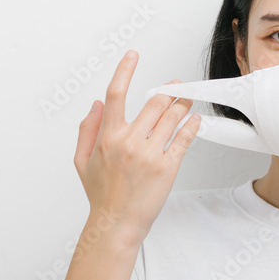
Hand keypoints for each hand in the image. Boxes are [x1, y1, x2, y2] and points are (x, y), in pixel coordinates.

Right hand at [73, 50, 200, 248]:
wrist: (116, 224)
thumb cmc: (101, 195)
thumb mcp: (82, 161)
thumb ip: (88, 129)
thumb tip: (97, 104)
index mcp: (107, 137)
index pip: (116, 94)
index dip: (124, 70)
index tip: (132, 55)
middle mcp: (128, 142)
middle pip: (154, 103)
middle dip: (168, 91)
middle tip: (177, 86)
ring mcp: (149, 154)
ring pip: (171, 118)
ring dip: (182, 104)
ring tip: (188, 99)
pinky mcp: (167, 167)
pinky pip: (183, 139)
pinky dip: (192, 126)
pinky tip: (195, 119)